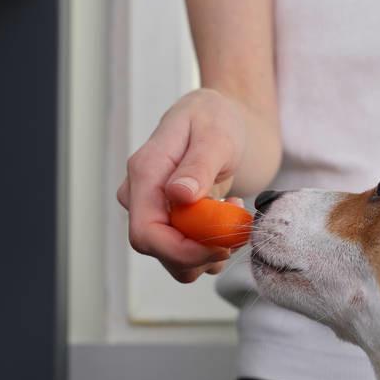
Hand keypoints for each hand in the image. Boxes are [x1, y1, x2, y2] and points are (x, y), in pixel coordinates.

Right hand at [117, 88, 247, 282]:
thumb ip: (198, 166)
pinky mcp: (168, 222)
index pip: (146, 233)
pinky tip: (225, 215)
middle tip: (238, 224)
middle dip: (203, 250)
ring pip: (175, 259)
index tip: (221, 246)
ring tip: (233, 213)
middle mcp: (141, 198)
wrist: (219, 119)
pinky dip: (212, 245)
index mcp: (144, 174)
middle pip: (160, 251)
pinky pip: (187, 253)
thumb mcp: (215, 134)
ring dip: (211, 249)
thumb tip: (178, 195)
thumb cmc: (215, 119)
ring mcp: (153, 212)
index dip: (181, 251)